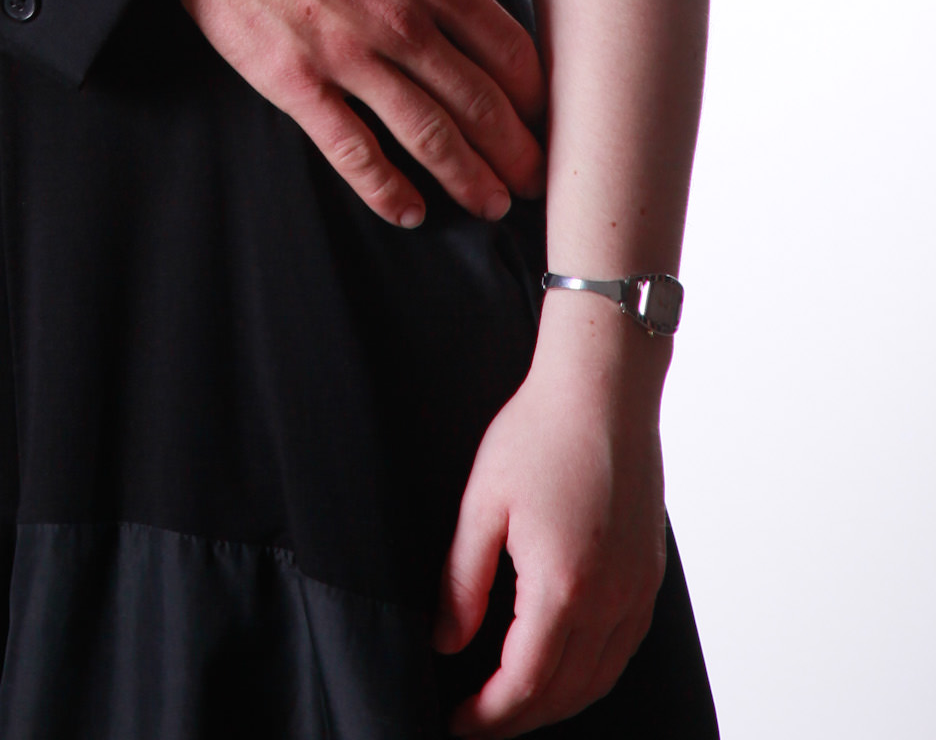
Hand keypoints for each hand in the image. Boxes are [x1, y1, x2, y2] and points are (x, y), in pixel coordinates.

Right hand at [172, 0, 544, 224]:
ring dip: (468, 177)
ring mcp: (347, 58)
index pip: (506, 48)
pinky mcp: (295, 81)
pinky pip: (350, 149)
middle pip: (479, 103)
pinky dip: (384, 188)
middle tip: (537, 180)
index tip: (546, 111)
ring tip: (492, 205)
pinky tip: (409, 211)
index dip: (534, 89)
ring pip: (427, 135)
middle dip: (516, 149)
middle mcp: (400, 23)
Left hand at [436, 301, 669, 730]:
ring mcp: (637, 591)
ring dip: (556, 703)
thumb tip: (446, 643)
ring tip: (512, 701)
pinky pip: (622, 651)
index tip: (456, 722)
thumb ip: (461, 582)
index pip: (524, 684)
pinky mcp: (648, 576)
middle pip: (564, 694)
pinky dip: (590, 676)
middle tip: (477, 719)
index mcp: (563, 588)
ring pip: (599, 681)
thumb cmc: (539, 433)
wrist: (604, 389)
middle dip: (517, 717)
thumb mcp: (481, 504)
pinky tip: (563, 665)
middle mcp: (610, 602)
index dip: (488, 715)